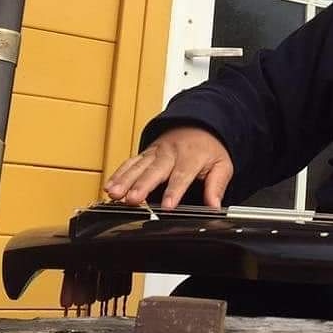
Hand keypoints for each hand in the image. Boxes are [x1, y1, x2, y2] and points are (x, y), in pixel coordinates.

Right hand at [103, 126, 232, 208]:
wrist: (199, 126)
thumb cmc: (209, 150)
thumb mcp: (222, 165)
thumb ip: (217, 186)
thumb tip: (215, 206)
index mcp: (192, 157)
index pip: (182, 176)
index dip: (174, 191)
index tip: (168, 206)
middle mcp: (171, 154)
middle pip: (155, 171)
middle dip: (142, 186)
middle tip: (133, 199)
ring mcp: (155, 153)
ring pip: (138, 166)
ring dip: (125, 180)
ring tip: (115, 194)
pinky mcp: (145, 154)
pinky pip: (130, 163)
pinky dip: (118, 174)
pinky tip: (109, 186)